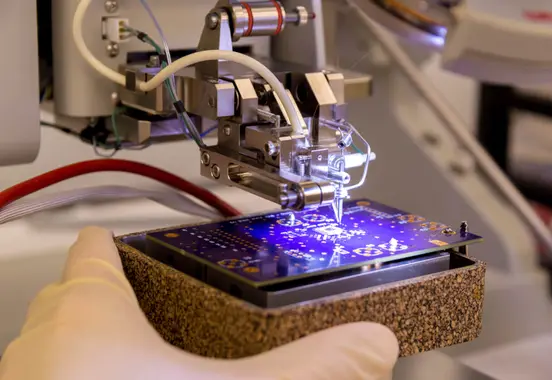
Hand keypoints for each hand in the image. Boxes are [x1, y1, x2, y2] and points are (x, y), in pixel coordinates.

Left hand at [0, 227, 397, 379]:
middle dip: (120, 296)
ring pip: (57, 347)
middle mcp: (43, 349)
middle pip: (76, 295)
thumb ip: (312, 365)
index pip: (97, 248)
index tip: (140, 240)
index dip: (123, 239)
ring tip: (154, 357)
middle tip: (166, 304)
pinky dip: (92, 379)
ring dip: (99, 346)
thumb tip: (373, 345)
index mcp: (88, 316)